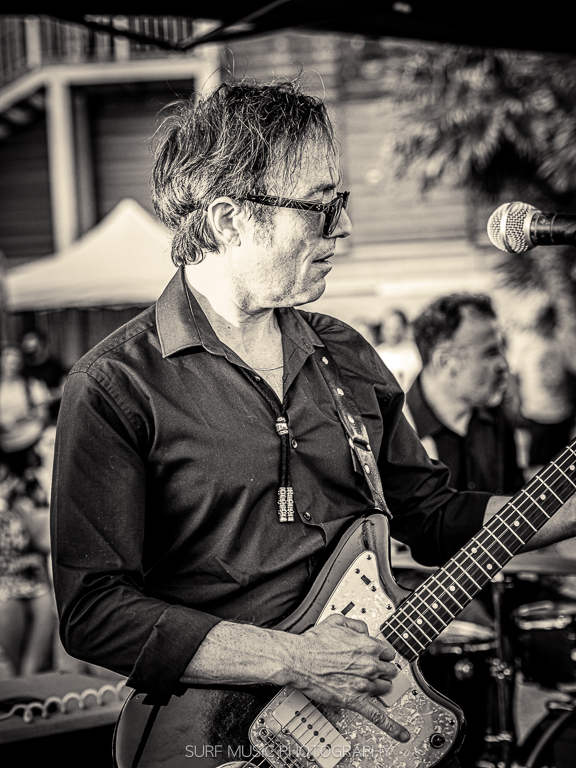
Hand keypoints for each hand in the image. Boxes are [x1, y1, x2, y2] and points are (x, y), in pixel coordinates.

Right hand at [286, 613, 409, 742]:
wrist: (299, 660)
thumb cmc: (314, 643)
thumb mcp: (337, 621)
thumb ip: (357, 625)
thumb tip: (365, 631)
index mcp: (368, 646)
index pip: (388, 652)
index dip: (381, 653)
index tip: (378, 655)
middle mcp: (369, 665)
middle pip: (389, 670)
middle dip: (382, 669)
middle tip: (372, 669)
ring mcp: (364, 685)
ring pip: (385, 688)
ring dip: (380, 685)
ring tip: (370, 683)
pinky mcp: (354, 701)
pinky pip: (377, 717)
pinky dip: (392, 727)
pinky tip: (402, 734)